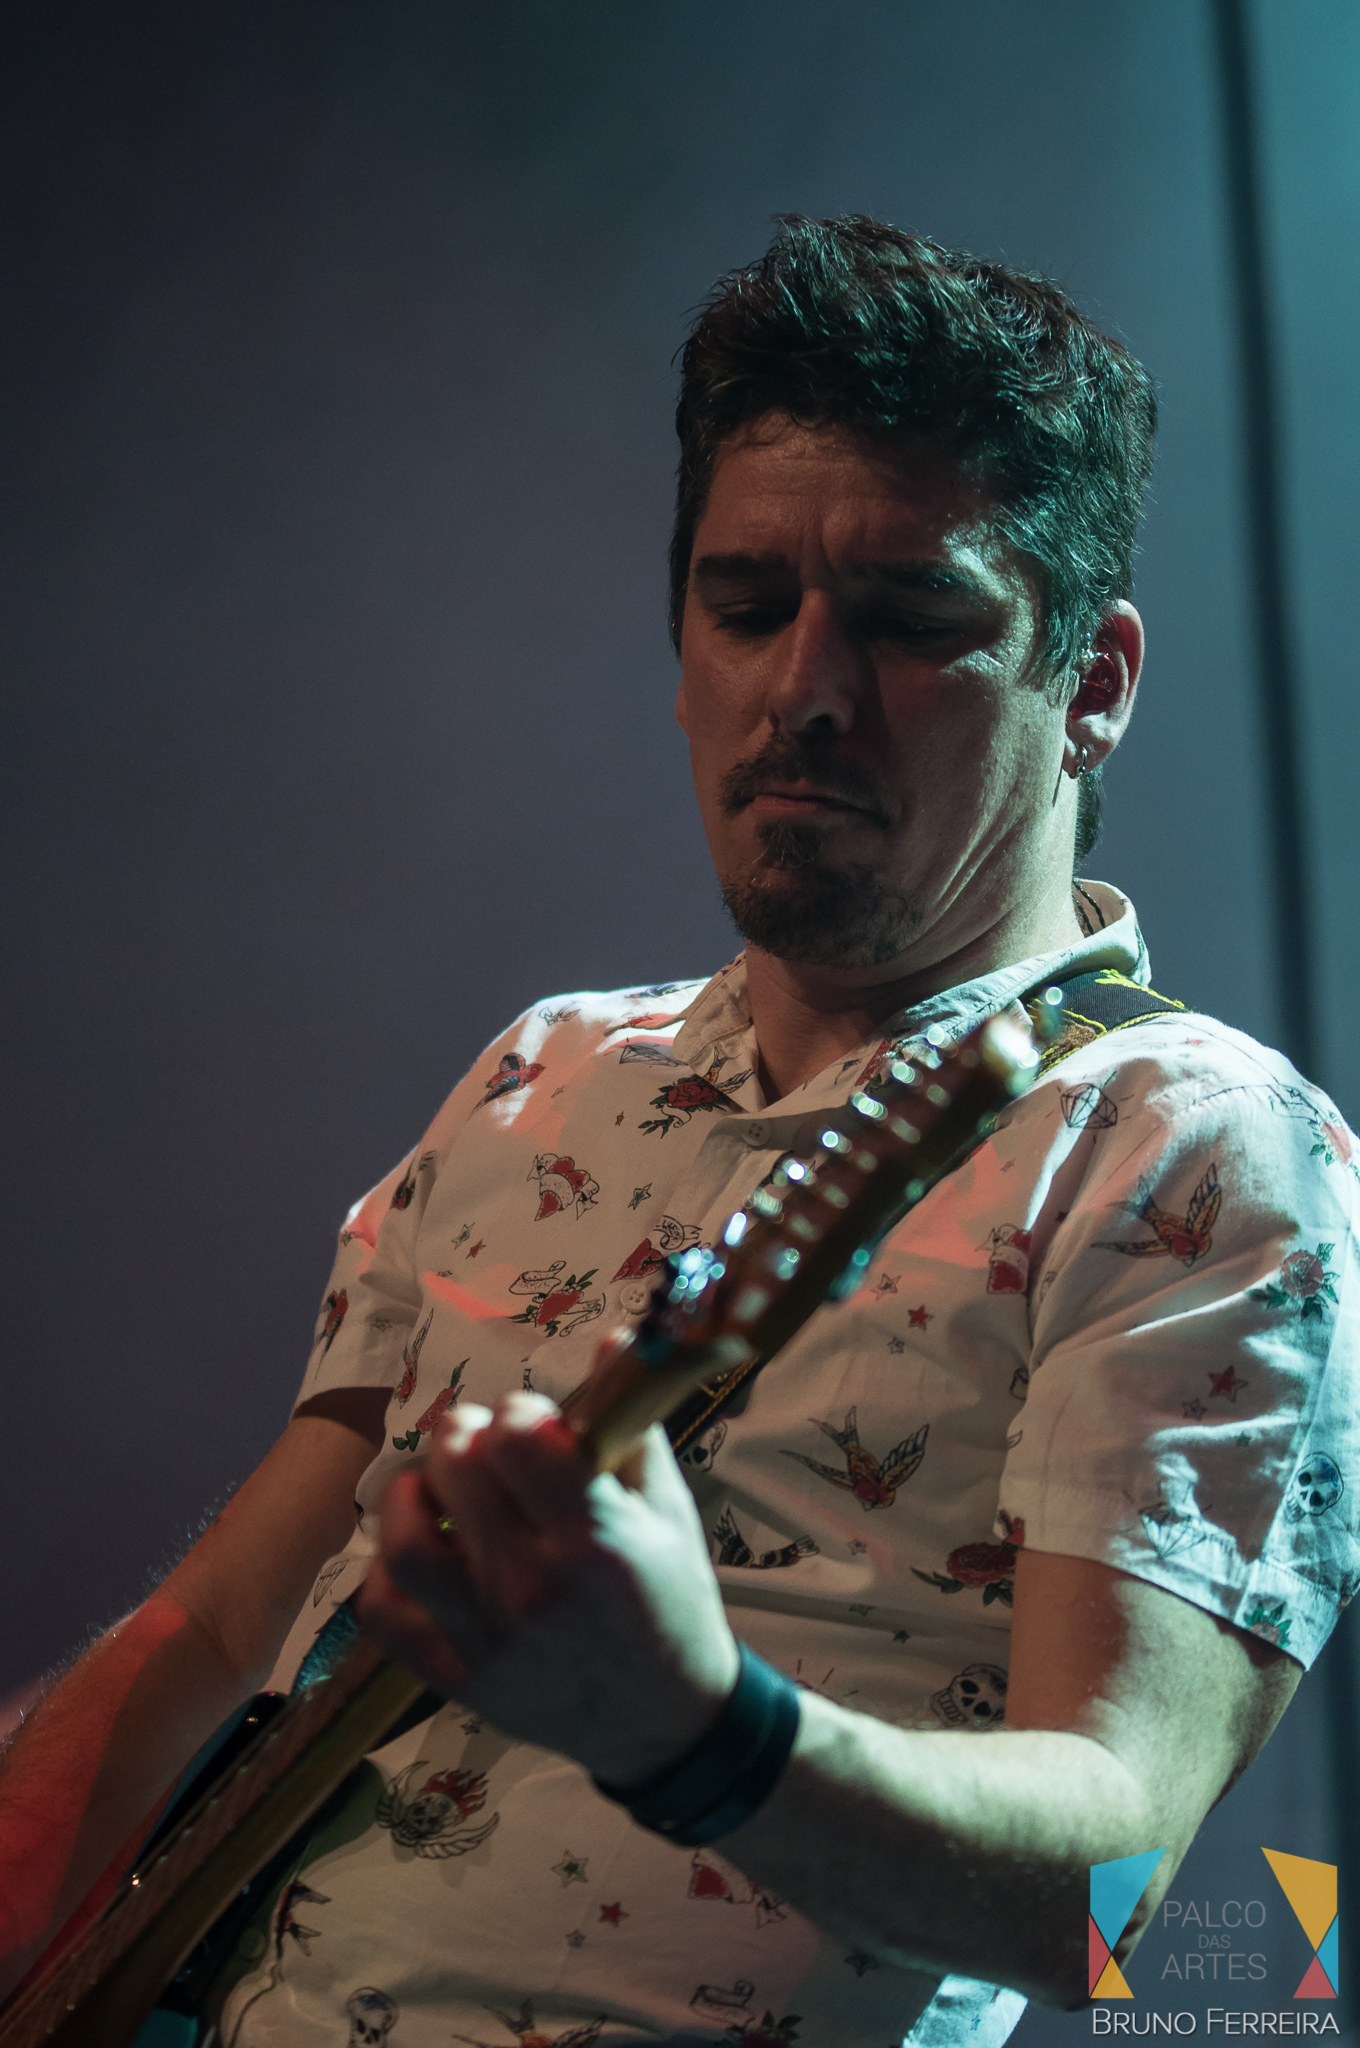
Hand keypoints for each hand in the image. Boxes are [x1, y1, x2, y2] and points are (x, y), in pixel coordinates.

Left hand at [358, 1389, 740, 1784]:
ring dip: (412, 1494)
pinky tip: (426, 1550)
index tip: (532, 1422)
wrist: (665, 1721)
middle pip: (456, 1470)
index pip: (519, 1438)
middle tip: (480, 1441)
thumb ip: (630, 1428)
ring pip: (406, 1541)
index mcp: (596, 1540)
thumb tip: (611, 1340)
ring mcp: (486, 1638)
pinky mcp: (455, 1678)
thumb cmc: (670, 1601)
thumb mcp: (668, 1510)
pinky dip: (388, 1570)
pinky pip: (385, 1612)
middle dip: (464, 1435)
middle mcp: (533, 1588)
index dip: (519, 1413)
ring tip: (437, 1487)